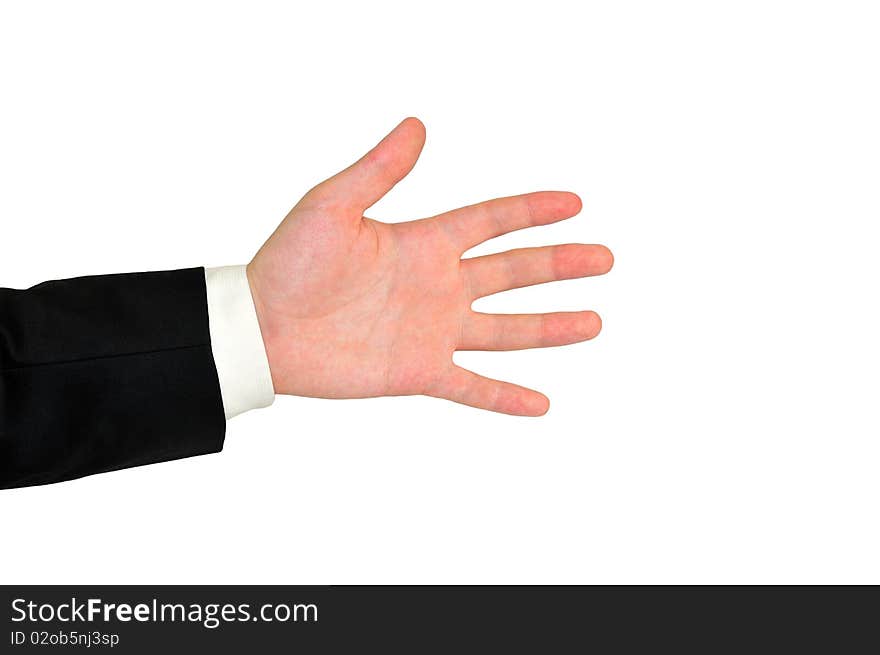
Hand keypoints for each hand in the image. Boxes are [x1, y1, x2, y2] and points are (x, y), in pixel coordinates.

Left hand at [247, 118, 612, 415]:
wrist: (261, 329)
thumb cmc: (289, 262)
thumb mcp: (332, 206)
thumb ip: (378, 171)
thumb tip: (418, 125)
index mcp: (422, 242)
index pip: (490, 221)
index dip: (531, 211)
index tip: (573, 203)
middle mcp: (437, 285)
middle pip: (513, 272)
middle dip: (559, 264)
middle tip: (605, 258)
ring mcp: (432, 330)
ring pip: (506, 329)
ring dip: (550, 327)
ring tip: (594, 323)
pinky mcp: (418, 371)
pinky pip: (472, 386)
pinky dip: (506, 397)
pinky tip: (541, 403)